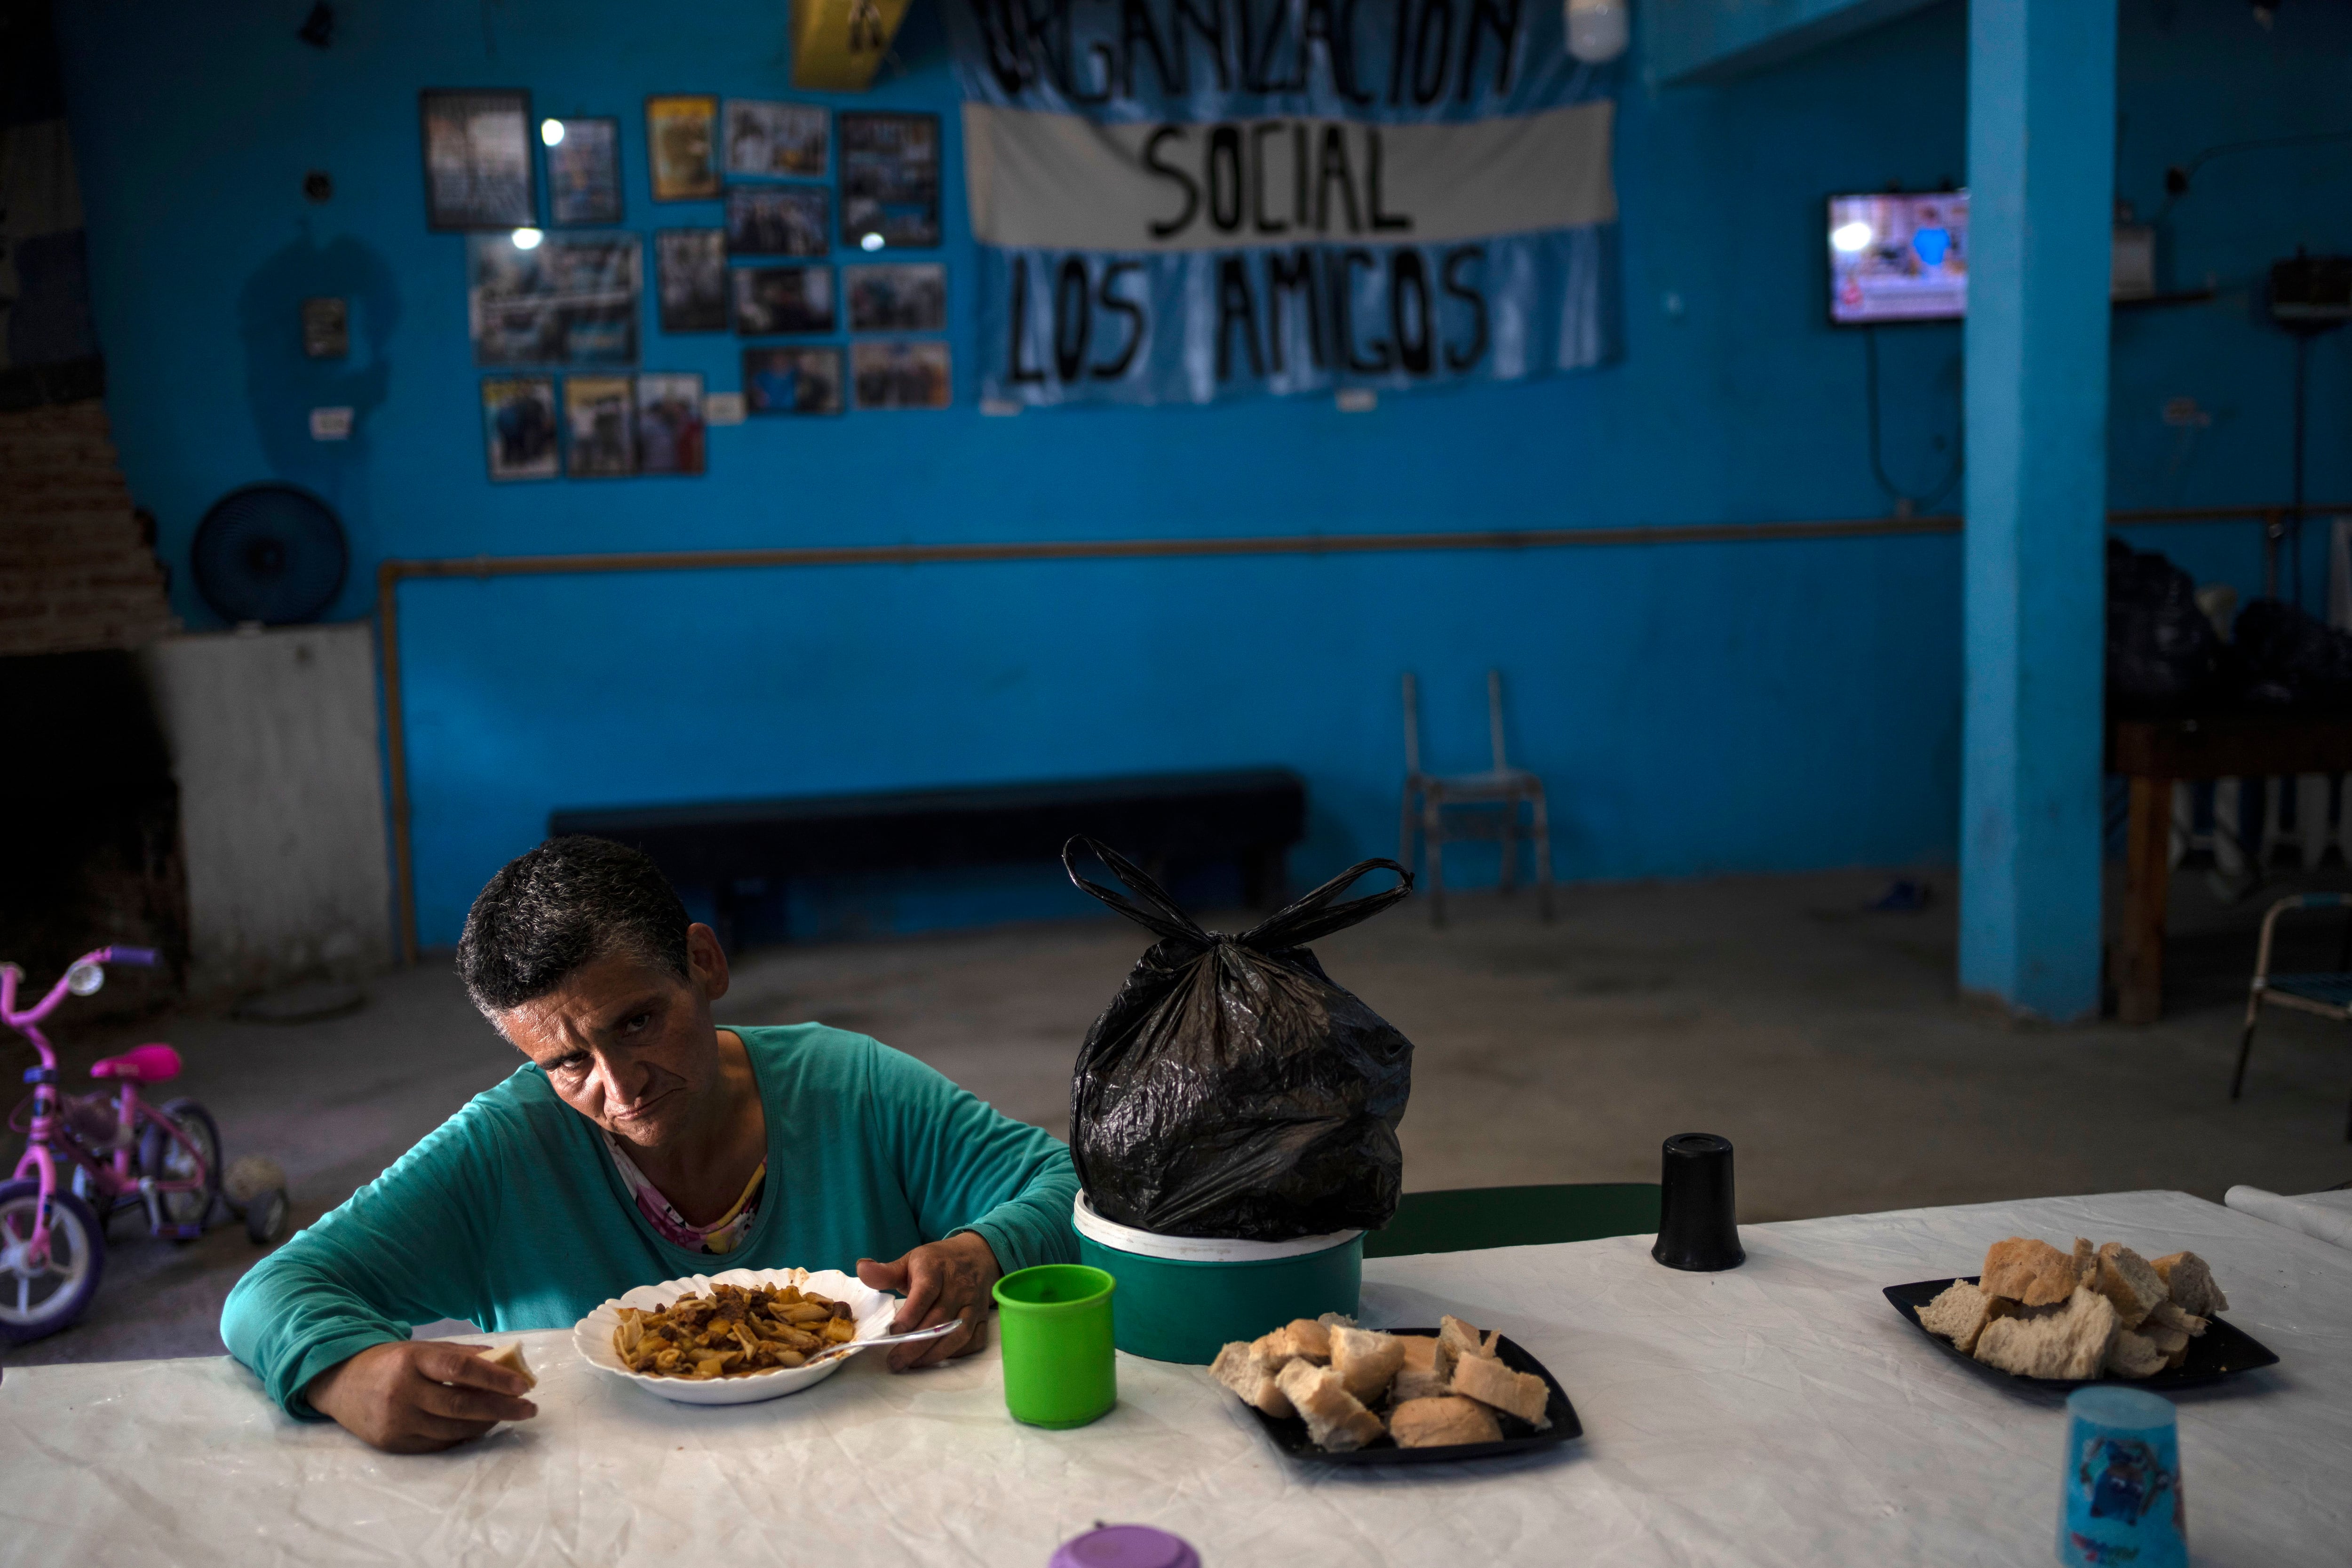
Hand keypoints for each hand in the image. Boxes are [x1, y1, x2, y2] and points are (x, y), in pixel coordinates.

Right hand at [306, 1340, 537, 1452]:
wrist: (340, 1383)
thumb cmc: (391, 1362)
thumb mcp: (423, 1349)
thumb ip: (463, 1355)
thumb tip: (509, 1362)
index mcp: (412, 1360)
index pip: (460, 1368)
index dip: (495, 1377)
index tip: (523, 1385)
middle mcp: (402, 1391)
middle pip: (461, 1404)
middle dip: (501, 1407)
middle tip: (529, 1408)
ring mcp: (395, 1421)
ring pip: (453, 1428)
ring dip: (487, 1424)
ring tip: (507, 1415)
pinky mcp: (391, 1443)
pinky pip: (438, 1444)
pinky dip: (464, 1436)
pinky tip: (479, 1428)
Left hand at [856, 1231, 1000, 1370]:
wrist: (977, 1256)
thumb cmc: (937, 1263)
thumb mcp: (911, 1261)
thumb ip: (886, 1272)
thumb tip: (861, 1268)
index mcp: (936, 1269)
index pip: (925, 1293)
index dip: (910, 1315)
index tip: (894, 1332)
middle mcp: (958, 1287)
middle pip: (939, 1320)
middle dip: (915, 1345)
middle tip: (895, 1361)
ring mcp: (973, 1304)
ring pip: (957, 1334)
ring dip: (934, 1353)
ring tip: (911, 1365)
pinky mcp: (982, 1318)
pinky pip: (973, 1340)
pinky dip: (956, 1354)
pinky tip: (936, 1358)